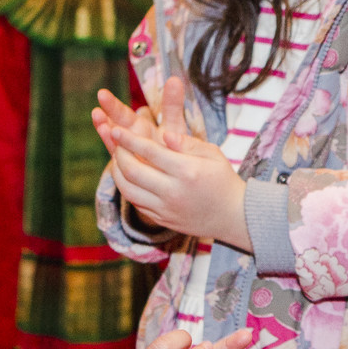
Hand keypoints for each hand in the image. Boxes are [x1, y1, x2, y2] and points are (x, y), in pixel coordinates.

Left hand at [94, 77, 251, 248]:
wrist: (233, 216)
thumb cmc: (223, 179)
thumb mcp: (213, 154)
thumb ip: (186, 143)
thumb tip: (163, 133)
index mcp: (188, 171)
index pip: (150, 152)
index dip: (129, 139)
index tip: (115, 129)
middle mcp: (174, 191)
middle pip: (133, 171)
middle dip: (119, 153)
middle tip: (114, 141)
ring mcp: (166, 208)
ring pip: (128, 190)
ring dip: (117, 171)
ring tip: (117, 157)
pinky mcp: (162, 219)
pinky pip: (136, 203)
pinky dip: (126, 187)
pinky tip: (127, 175)